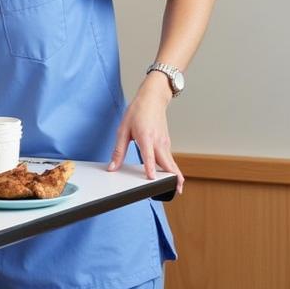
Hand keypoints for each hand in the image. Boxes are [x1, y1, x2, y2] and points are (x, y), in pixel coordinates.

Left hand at [106, 76, 184, 193]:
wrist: (153, 98)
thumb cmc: (137, 112)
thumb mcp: (123, 130)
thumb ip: (118, 151)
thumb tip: (112, 167)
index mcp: (146, 137)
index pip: (149, 156)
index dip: (150, 168)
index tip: (152, 178)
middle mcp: (158, 141)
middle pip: (168, 162)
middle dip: (174, 177)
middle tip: (177, 190)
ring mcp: (165, 142)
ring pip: (171, 161)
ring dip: (175, 174)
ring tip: (177, 187)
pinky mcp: (166, 143)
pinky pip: (169, 158)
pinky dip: (172, 168)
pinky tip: (170, 176)